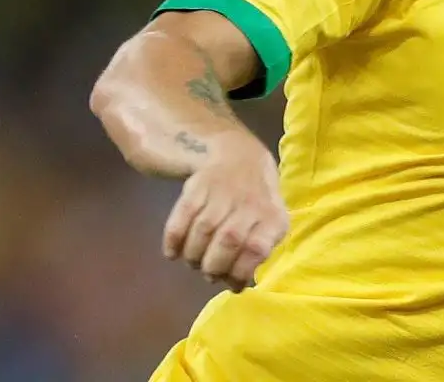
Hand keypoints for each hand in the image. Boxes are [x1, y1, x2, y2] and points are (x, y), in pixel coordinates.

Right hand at [161, 130, 288, 290]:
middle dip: (213, 266)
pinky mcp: (197, 186)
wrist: (238, 156)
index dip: (240, 272)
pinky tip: (172, 253)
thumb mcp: (269, 224)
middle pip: (227, 241)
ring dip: (193, 255)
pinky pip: (182, 215)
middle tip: (208, 273)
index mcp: (271, 217)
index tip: (231, 283)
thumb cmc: (256, 202)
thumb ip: (256, 254)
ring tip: (193, 262)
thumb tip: (235, 286)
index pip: (256, 250)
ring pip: (203, 230)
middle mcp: (248, 203)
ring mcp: (221, 192)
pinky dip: (173, 238)